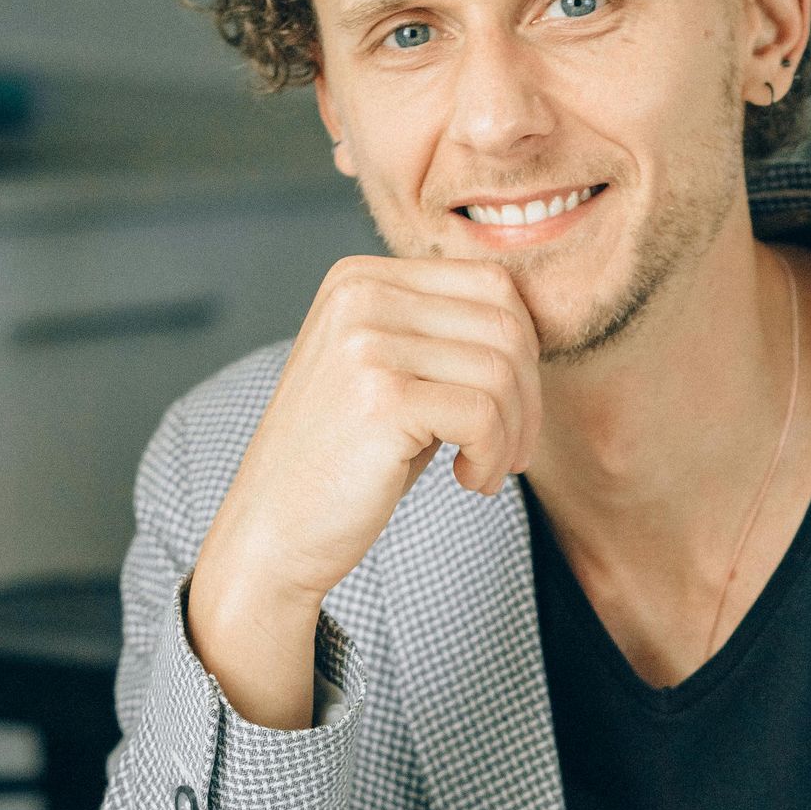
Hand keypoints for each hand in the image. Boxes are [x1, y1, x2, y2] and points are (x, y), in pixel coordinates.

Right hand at [187, 257, 541, 726]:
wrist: (275, 531)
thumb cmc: (346, 462)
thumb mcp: (394, 376)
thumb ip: (446, 338)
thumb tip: (535, 330)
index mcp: (361, 278)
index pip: (493, 285)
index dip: (525, 354)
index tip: (510, 412)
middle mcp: (361, 295)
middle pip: (506, 324)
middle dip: (529, 397)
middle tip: (512, 452)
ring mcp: (367, 342)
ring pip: (502, 372)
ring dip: (513, 435)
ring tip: (485, 470)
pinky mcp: (381, 397)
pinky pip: (485, 415)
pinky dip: (493, 457)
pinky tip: (469, 481)